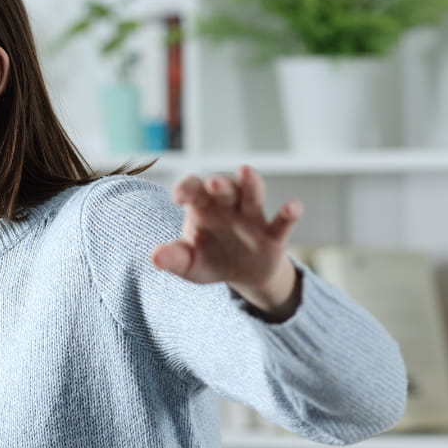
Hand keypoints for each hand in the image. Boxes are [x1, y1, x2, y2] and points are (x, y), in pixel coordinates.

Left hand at [151, 165, 302, 292]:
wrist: (242, 276)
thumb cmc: (210, 261)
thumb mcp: (189, 264)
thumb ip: (174, 258)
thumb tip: (154, 258)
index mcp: (202, 207)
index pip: (193, 188)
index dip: (186, 188)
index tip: (178, 198)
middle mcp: (227, 206)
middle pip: (224, 187)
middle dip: (219, 184)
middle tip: (214, 184)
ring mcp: (252, 218)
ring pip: (253, 194)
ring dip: (251, 183)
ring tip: (247, 172)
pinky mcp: (273, 236)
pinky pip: (282, 222)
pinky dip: (288, 214)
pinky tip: (293, 206)